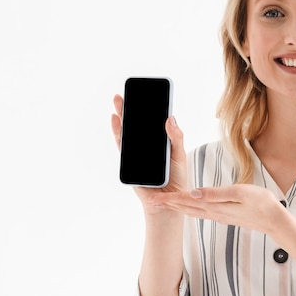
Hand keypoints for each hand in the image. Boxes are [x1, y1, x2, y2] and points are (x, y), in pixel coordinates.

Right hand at [111, 94, 187, 214]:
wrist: (169, 201)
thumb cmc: (176, 179)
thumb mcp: (180, 155)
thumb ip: (175, 137)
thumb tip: (170, 117)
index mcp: (161, 142)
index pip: (154, 122)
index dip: (150, 109)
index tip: (148, 94)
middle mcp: (148, 146)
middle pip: (139, 124)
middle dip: (132, 108)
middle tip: (128, 93)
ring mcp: (138, 153)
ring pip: (129, 131)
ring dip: (122, 116)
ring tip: (119, 101)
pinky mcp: (130, 162)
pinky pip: (122, 145)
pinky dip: (118, 132)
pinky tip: (116, 120)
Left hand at [149, 184, 282, 233]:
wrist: (274, 220)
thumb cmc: (261, 203)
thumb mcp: (240, 192)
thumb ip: (216, 193)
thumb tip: (194, 192)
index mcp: (215, 206)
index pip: (187, 200)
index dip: (169, 199)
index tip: (154, 197)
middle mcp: (214, 213)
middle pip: (185, 208)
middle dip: (168, 205)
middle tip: (151, 201)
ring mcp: (219, 216)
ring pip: (191, 211)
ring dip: (176, 208)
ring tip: (164, 204)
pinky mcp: (224, 216)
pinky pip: (200, 212)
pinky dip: (189, 209)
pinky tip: (188, 207)